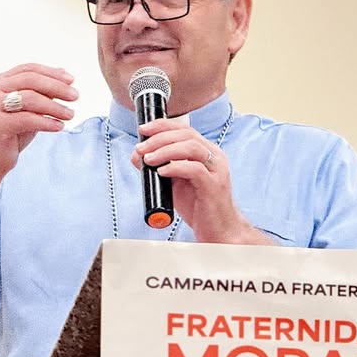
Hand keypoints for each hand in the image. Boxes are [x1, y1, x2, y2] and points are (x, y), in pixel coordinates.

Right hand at [0, 64, 77, 179]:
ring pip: (30, 98)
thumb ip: (42, 93)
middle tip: (75, 96)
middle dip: (56, 87)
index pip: (29, 69)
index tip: (71, 80)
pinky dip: (46, 122)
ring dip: (54, 106)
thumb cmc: (9, 135)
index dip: (52, 73)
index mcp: (0, 82)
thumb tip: (63, 75)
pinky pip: (27, 119)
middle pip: (30, 80)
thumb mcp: (29, 110)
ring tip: (70, 114)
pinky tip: (58, 126)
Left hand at [132, 119, 264, 243]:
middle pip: (187, 134)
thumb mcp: (174, 183)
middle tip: (141, 148)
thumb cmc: (199, 206)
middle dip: (159, 137)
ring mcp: (216, 170)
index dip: (162, 126)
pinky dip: (175, 167)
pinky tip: (162, 172)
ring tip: (148, 159)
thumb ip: (159, 166)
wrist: (218, 230)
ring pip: (191, 147)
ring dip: (165, 150)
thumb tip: (137, 155)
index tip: (143, 129)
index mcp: (206, 152)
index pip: (184, 129)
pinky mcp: (214, 185)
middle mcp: (214, 156)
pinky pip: (195, 169)